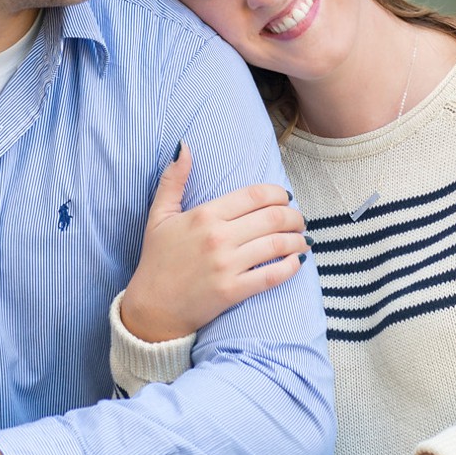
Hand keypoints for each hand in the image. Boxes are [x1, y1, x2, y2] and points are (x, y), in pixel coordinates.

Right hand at [118, 144, 309, 342]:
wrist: (152, 308)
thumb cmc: (157, 260)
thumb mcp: (159, 215)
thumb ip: (173, 179)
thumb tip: (183, 146)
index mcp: (204, 215)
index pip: (255, 196)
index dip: (278, 194)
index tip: (285, 198)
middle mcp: (218, 238)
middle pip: (273, 218)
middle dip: (294, 217)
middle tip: (299, 220)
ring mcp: (226, 266)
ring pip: (277, 245)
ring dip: (298, 240)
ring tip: (303, 240)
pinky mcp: (232, 292)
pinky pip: (272, 276)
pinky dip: (291, 267)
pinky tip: (297, 262)